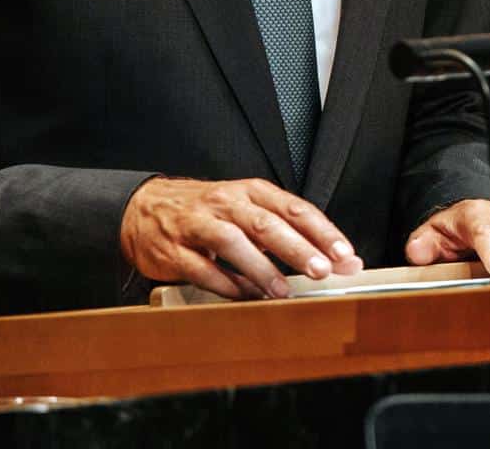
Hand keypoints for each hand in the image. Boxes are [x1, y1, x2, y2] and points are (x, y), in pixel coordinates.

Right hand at [119, 176, 364, 299]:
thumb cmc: (208, 212)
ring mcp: (198, 225)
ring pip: (233, 243)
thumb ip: (289, 233)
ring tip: (282, 291)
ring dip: (261, 268)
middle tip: (320, 270)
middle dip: (297, 248)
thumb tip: (337, 260)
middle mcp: (226, 203)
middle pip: (267, 224)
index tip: (343, 254)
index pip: (294, 208)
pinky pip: (203, 269)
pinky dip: (226, 285)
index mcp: (251, 192)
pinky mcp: (174, 250)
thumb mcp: (249, 211)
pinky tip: (244, 297)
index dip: (322, 231)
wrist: (145, 208)